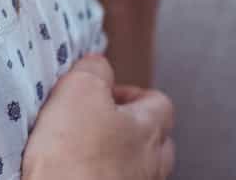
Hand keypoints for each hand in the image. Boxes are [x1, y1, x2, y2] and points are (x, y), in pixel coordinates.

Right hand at [23, 55, 175, 179]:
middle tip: (98, 120)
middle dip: (130, 127)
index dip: (131, 92)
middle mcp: (152, 163)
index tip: (103, 91)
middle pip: (155, 139)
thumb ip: (93, 70)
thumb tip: (97, 65)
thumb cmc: (76, 156)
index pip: (158, 102)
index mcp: (149, 128)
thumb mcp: (79, 90)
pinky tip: (79, 173)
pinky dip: (101, 176)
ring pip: (138, 167)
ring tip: (85, 150)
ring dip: (117, 156)